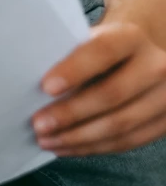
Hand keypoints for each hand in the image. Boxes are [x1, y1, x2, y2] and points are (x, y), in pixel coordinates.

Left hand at [32, 21, 165, 155]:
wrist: (140, 57)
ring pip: (121, 125)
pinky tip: (68, 147)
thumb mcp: (89, 40)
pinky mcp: (165, 123)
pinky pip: (128, 141)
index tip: (46, 87)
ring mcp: (165, 97)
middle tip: (39, 124)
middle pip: (111, 94)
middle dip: (70, 113)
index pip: (103, 52)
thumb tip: (33, 85)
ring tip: (47, 140)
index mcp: (131, 37)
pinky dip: (94, 147)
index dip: (75, 70)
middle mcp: (156, 66)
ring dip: (78, 137)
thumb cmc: (101, 50)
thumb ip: (69, 55)